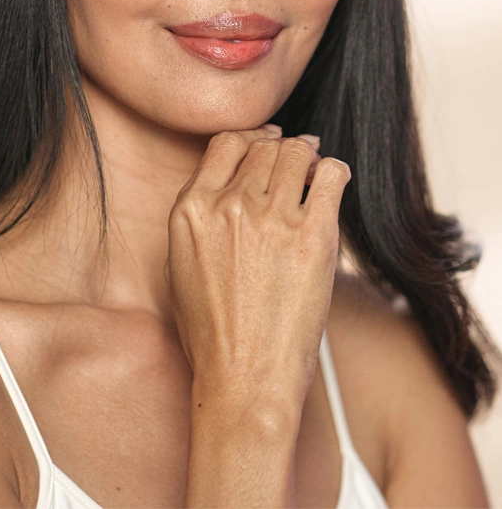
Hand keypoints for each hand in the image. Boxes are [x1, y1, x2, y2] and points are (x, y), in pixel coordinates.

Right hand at [165, 125, 349, 403]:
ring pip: (297, 152)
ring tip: (315, 166)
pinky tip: (332, 181)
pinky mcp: (313, 235)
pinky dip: (334, 171)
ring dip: (308, 154)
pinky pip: (332, 175)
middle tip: (297, 155)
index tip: (266, 141)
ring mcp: (271, 218)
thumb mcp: (178, 265)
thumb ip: (197, 216)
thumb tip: (226, 184)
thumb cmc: (211, 332)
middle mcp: (228, 205)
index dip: (251, 137)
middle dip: (282, 147)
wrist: (244, 377)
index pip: (225, 143)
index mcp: (191, 209)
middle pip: (264, 146)